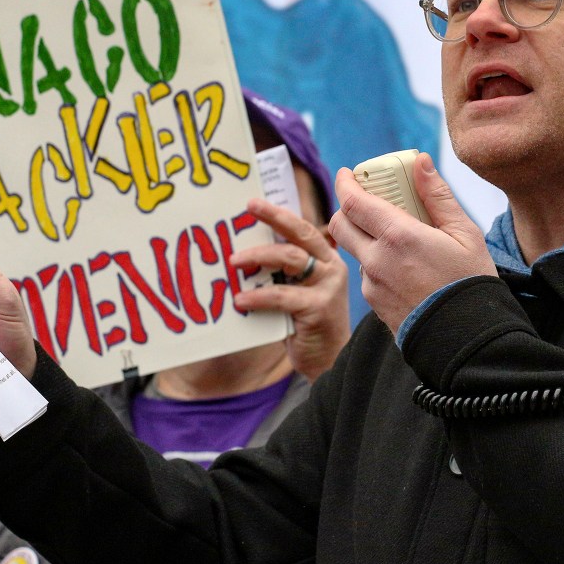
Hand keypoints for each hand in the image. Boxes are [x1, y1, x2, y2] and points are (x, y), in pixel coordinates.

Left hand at [230, 198, 350, 379]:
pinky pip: (283, 296)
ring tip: (233, 262)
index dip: (279, 213)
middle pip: (301, 234)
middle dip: (274, 217)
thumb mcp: (296, 292)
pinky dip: (258, 297)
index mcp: (325, 259)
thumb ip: (281, 275)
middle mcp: (331, 267)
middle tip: (248, 210)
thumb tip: (240, 258)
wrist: (331, 360)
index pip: (302, 229)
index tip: (253, 203)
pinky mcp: (319, 308)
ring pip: (291, 259)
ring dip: (258, 257)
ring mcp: (328, 286)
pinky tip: (240, 301)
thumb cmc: (307, 324)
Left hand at [329, 152, 495, 332]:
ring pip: (355, 251)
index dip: (345, 182)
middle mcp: (377, 260)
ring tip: (400, 241)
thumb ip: (438, 196)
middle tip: (366, 200)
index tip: (348, 173)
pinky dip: (378, 264)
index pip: (353, 201)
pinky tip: (406, 269)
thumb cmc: (471, 284)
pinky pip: (368, 275)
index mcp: (398, 237)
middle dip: (346, 207)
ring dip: (366, 238)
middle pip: (340, 223)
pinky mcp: (374, 306)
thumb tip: (420, 162)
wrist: (468, 341)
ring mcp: (372, 286)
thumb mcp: (465, 234)